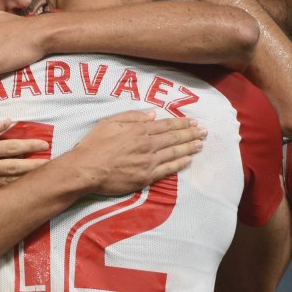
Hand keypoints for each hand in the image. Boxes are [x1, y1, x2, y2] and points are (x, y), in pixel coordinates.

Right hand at [0, 119, 48, 195]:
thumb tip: (10, 122)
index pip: (9, 148)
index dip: (29, 146)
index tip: (44, 144)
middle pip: (12, 168)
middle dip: (34, 166)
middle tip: (51, 163)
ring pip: (6, 183)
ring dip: (25, 179)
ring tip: (41, 175)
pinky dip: (10, 189)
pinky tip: (22, 186)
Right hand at [63, 110, 204, 195]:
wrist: (86, 169)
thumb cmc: (94, 145)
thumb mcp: (109, 122)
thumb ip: (131, 117)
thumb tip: (152, 114)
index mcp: (138, 129)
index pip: (165, 125)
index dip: (181, 123)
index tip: (193, 121)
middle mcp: (147, 144)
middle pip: (174, 138)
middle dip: (191, 133)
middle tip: (204, 131)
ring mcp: (148, 161)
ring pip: (174, 152)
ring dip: (189, 147)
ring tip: (201, 144)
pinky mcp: (146, 177)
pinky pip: (167, 169)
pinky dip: (179, 164)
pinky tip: (188, 160)